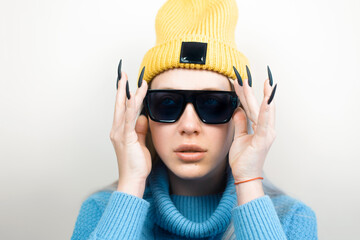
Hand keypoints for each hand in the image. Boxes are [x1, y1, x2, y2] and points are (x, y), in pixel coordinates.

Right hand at [110, 66, 150, 183]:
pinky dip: (132, 106)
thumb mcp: (140, 144)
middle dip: (121, 88)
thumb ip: (140, 130)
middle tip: (123, 74)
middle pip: (119, 105)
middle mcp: (117, 131)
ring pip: (124, 109)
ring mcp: (120, 134)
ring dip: (129, 93)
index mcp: (120, 132)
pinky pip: (130, 118)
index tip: (127, 83)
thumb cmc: (136, 165)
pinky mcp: (127, 138)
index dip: (124, 95)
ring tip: (132, 80)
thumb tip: (143, 118)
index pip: (122, 109)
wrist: (133, 180)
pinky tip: (135, 97)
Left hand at [229, 66, 277, 181]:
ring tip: (264, 81)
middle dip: (252, 89)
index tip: (243, 79)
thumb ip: (240, 123)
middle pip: (258, 105)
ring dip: (262, 95)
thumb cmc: (243, 159)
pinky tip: (267, 101)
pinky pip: (265, 124)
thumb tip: (237, 110)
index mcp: (261, 127)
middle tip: (247, 74)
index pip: (253, 106)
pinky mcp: (263, 140)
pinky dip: (267, 112)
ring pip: (264, 111)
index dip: (249, 92)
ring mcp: (267, 134)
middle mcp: (267, 129)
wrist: (245, 176)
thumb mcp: (239, 137)